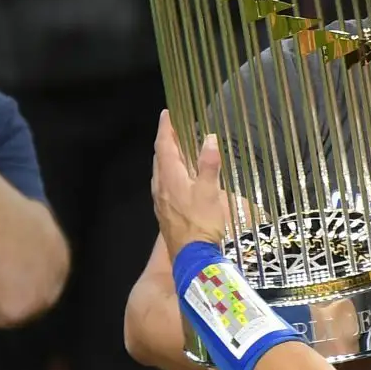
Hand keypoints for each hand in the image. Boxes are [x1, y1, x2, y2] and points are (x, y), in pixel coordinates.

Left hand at [151, 109, 227, 258]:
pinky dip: (169, 171)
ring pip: (160, 171)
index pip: (165, 146)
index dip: (166, 128)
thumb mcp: (210, 191)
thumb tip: (209, 138)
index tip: (167, 113)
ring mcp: (160, 201)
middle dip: (166, 140)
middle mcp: (160, 186)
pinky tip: (178, 177)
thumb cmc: (202, 222)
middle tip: (176, 128)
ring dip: (167, 157)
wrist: (192, 257)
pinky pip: (163, 183)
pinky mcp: (164, 212)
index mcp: (170, 177)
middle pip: (160, 157)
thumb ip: (209, 164)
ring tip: (178, 149)